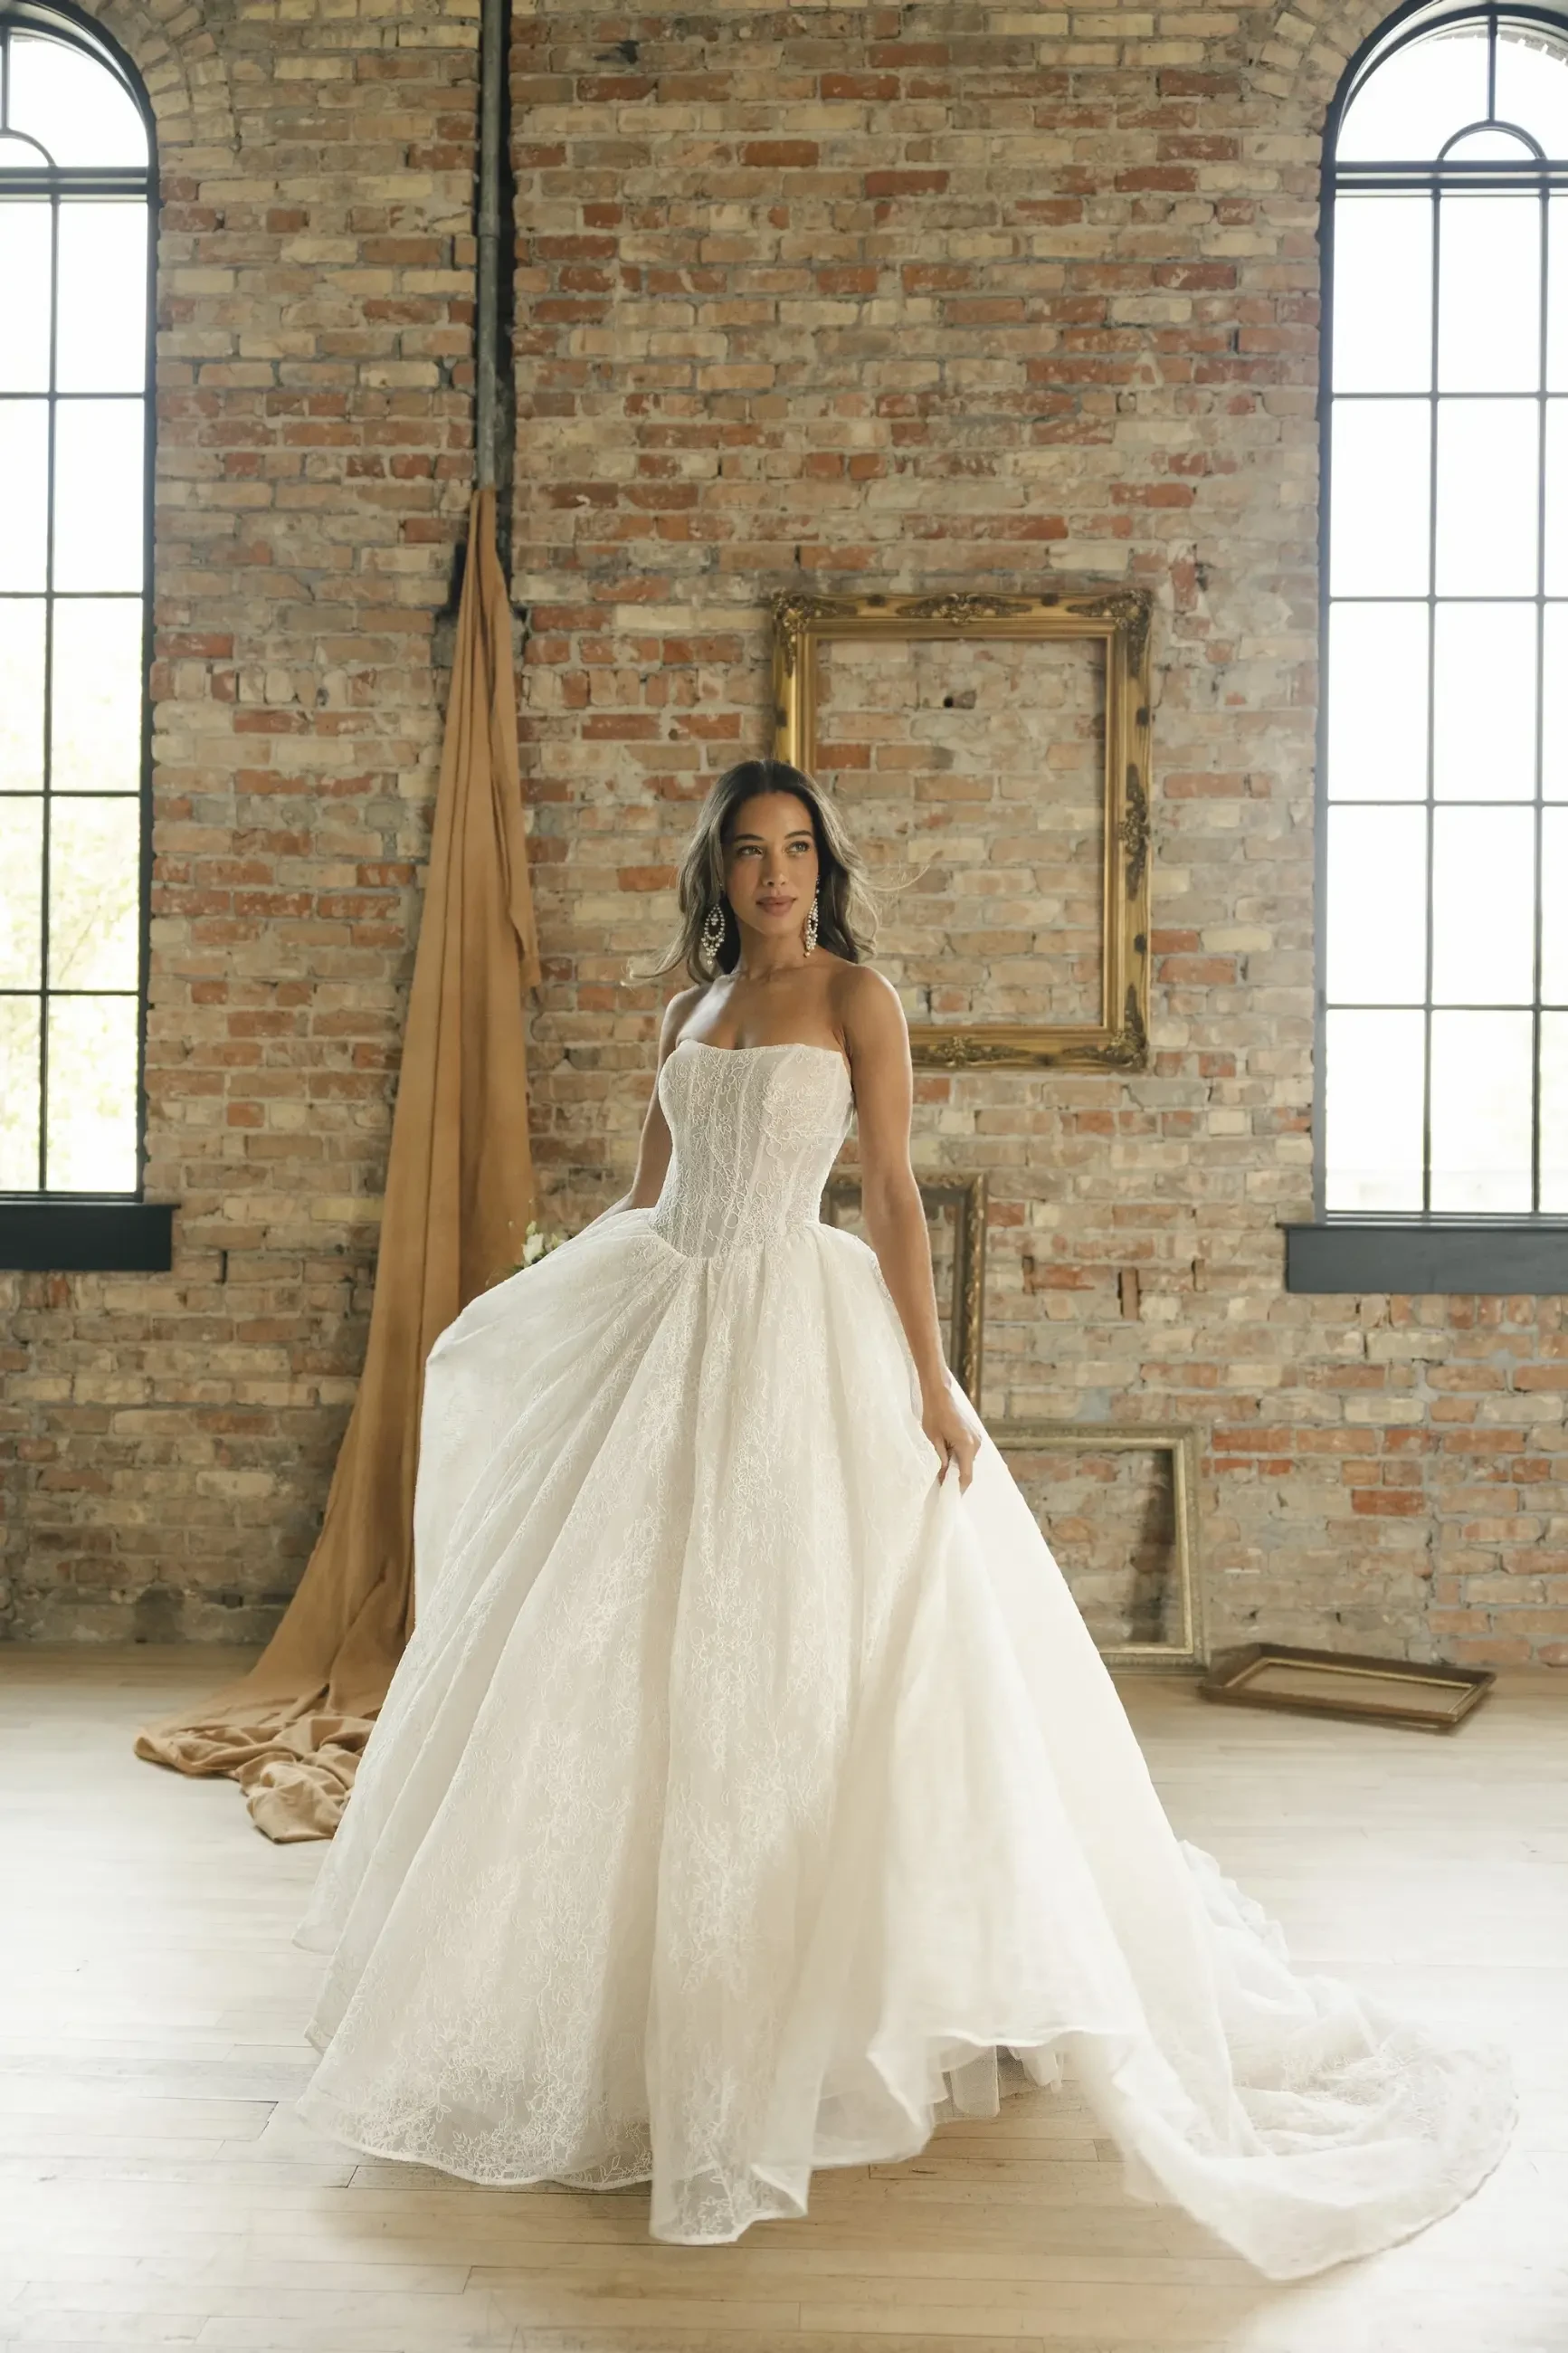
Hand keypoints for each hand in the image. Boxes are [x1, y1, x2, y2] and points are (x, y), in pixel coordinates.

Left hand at [921, 1377, 981, 1492]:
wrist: (939, 1394)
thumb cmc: (933, 1415)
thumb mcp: (934, 1440)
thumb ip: (941, 1460)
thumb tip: (943, 1477)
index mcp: (967, 1446)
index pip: (966, 1475)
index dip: (958, 1488)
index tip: (949, 1496)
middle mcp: (976, 1443)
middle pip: (968, 1468)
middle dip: (955, 1477)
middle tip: (941, 1484)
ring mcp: (976, 1438)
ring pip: (967, 1460)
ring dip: (956, 1466)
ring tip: (941, 1471)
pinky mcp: (973, 1434)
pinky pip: (967, 1451)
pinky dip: (959, 1457)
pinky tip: (946, 1457)